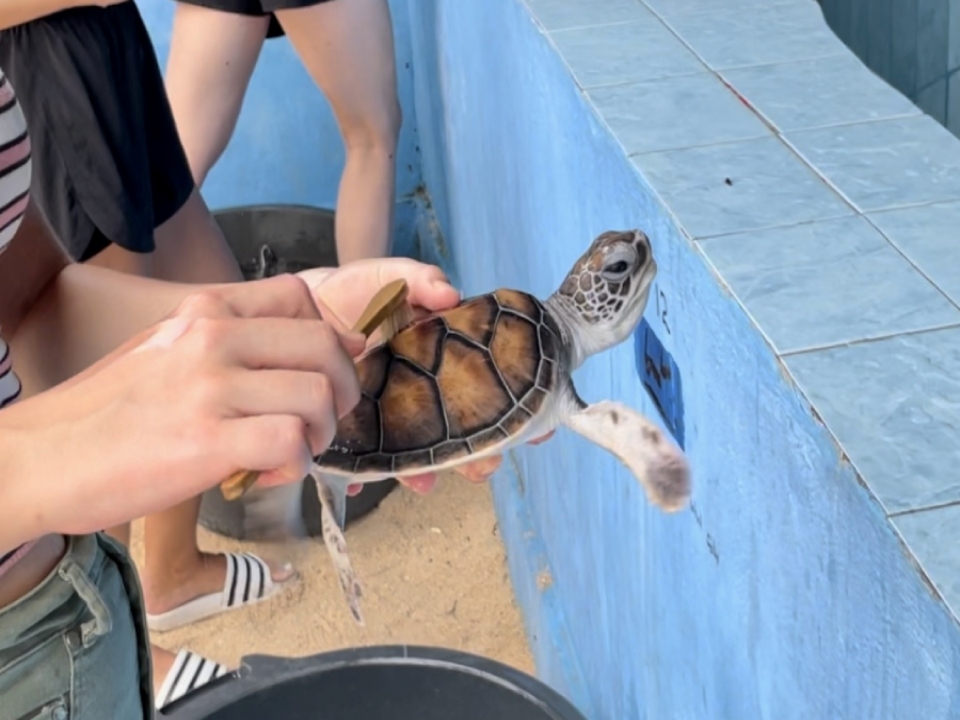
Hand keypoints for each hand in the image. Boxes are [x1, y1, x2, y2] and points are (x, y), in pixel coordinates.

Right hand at [6, 275, 362, 539]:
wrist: (42, 457)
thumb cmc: (110, 411)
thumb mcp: (169, 350)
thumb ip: (236, 341)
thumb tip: (323, 348)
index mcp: (205, 311)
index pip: (301, 298)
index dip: (329, 340)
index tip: (320, 375)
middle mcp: (212, 337)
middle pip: (326, 346)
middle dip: (342, 391)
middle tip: (318, 423)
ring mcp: (210, 387)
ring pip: (319, 395)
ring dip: (319, 435)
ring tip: (288, 454)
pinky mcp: (206, 441)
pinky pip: (291, 442)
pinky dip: (294, 466)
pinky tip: (265, 475)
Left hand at [299, 258, 556, 494]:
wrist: (301, 306)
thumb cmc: (357, 292)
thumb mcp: (391, 277)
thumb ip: (420, 279)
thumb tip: (450, 292)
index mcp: (442, 362)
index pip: (489, 390)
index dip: (517, 414)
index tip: (537, 432)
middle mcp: (421, 394)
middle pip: (458, 432)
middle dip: (476, 456)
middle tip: (484, 467)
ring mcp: (388, 414)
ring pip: (414, 452)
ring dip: (423, 471)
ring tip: (424, 481)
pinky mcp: (351, 426)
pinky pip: (358, 459)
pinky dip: (358, 475)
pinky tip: (357, 484)